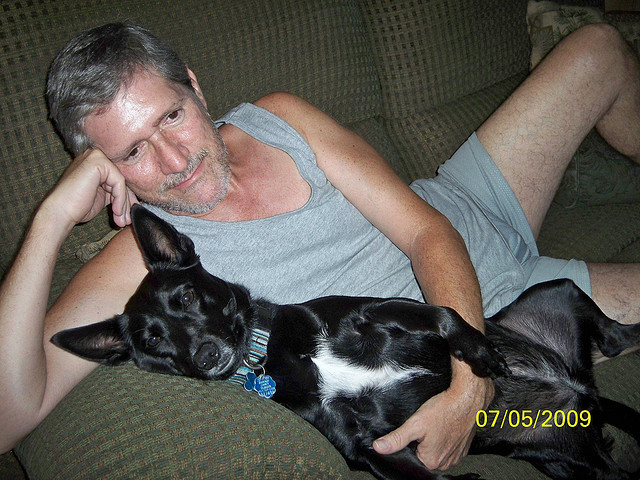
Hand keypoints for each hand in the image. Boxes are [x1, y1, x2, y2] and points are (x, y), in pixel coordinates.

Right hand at [42, 148, 137, 228]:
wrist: (59, 212)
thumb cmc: (77, 207)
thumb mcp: (103, 197)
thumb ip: (115, 192)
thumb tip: (134, 201)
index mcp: (94, 164)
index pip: (117, 179)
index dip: (125, 198)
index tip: (128, 215)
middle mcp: (94, 156)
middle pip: (120, 179)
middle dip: (126, 202)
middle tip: (126, 220)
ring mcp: (95, 156)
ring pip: (121, 182)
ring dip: (123, 203)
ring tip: (121, 220)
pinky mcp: (97, 161)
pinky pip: (118, 181)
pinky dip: (120, 198)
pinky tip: (116, 211)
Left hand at [372, 361, 493, 469]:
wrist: (467, 399)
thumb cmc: (445, 410)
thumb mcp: (415, 424)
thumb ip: (397, 438)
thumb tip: (379, 447)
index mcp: (431, 461)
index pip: (411, 456)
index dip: (410, 442)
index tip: (415, 430)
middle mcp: (445, 462)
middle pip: (424, 454)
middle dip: (421, 441)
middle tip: (426, 425)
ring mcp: (456, 456)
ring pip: (436, 449)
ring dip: (433, 439)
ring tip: (435, 424)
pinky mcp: (463, 448)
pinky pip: (448, 446)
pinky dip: (444, 437)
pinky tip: (443, 426)